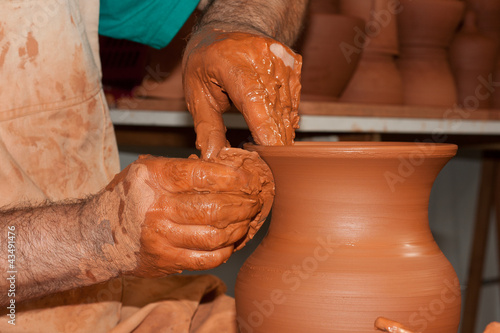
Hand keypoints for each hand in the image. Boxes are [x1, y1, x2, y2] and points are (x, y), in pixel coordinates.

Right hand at [99, 150, 272, 277]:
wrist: (96, 236)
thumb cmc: (128, 197)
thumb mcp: (147, 171)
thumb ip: (182, 169)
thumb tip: (227, 170)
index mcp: (153, 179)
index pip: (199, 175)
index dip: (229, 177)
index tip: (246, 178)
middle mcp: (156, 208)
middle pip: (213, 208)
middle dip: (243, 205)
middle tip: (254, 201)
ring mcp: (161, 238)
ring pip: (215, 236)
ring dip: (239, 227)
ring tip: (247, 219)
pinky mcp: (166, 261)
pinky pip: (206, 259)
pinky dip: (226, 250)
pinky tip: (232, 241)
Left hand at [182, 28, 301, 158]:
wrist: (227, 30)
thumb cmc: (207, 61)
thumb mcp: (196, 92)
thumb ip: (207, 127)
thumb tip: (214, 157)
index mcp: (232, 62)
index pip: (255, 100)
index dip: (265, 130)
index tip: (270, 154)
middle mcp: (262, 57)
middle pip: (275, 108)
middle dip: (272, 139)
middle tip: (264, 160)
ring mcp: (281, 59)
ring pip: (289, 108)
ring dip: (280, 130)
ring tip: (266, 141)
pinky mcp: (294, 65)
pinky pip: (294, 100)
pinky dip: (285, 116)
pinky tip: (273, 122)